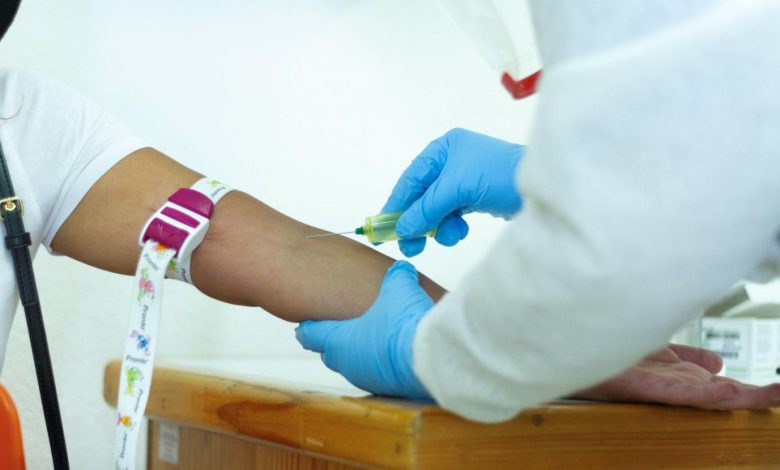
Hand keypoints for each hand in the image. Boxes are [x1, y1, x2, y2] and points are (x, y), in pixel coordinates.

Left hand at [296, 261, 432, 398]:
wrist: (431, 358)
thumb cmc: (404, 322)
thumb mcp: (399, 290)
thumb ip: (396, 277)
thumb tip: (400, 269)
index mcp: (339, 340)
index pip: (312, 334)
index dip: (308, 327)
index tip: (303, 324)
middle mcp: (347, 363)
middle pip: (331, 352)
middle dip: (333, 341)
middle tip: (336, 330)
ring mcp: (367, 379)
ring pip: (353, 366)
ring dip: (358, 354)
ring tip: (368, 341)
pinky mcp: (388, 391)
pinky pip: (376, 376)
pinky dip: (379, 365)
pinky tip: (392, 356)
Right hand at [383, 128, 523, 256]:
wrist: (544, 188)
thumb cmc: (500, 176)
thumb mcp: (457, 189)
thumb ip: (426, 209)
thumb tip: (402, 228)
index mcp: (444, 148)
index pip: (411, 179)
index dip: (395, 204)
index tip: (382, 228)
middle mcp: (452, 161)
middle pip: (422, 195)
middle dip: (416, 220)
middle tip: (409, 246)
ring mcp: (464, 180)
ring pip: (437, 208)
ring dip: (437, 226)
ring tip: (446, 237)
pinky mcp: (476, 197)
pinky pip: (452, 214)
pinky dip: (452, 226)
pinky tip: (460, 231)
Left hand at [572, 344, 779, 408]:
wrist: (567, 347)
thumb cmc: (609, 348)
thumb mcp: (657, 351)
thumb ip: (687, 358)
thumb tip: (719, 363)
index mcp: (678, 377)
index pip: (724, 387)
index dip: (752, 390)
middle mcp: (671, 384)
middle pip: (720, 395)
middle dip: (754, 397)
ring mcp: (655, 386)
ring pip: (702, 396)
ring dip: (737, 397)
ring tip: (770, 395)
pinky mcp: (636, 384)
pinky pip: (671, 390)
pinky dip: (699, 391)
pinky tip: (724, 387)